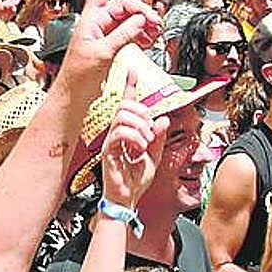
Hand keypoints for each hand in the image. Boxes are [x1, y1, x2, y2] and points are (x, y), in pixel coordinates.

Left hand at [61, 0, 161, 83]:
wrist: (74, 96)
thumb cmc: (78, 76)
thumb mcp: (102, 54)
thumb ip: (122, 35)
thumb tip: (140, 20)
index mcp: (90, 19)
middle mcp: (97, 23)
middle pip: (124, 4)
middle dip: (141, 8)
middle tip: (155, 20)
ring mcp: (105, 33)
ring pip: (129, 19)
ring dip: (144, 23)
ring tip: (154, 32)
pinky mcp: (110, 45)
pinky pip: (130, 32)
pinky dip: (141, 34)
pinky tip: (147, 40)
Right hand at [100, 69, 168, 206]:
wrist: (127, 200)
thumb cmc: (135, 181)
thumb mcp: (155, 156)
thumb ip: (159, 138)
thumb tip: (163, 119)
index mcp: (127, 133)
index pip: (126, 105)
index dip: (129, 87)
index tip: (133, 72)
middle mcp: (116, 134)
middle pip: (123, 106)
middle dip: (141, 111)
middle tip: (150, 128)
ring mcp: (111, 142)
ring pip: (121, 117)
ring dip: (139, 125)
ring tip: (146, 140)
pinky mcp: (109, 152)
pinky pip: (119, 133)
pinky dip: (134, 137)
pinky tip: (140, 148)